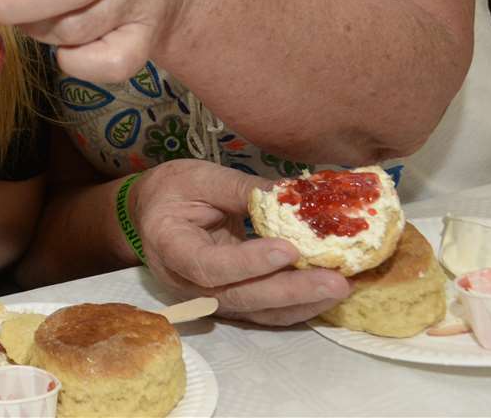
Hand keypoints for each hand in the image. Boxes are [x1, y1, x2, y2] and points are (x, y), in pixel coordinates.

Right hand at [134, 160, 349, 325]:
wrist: (151, 212)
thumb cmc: (173, 190)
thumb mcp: (201, 178)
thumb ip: (243, 190)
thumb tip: (293, 197)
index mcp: (170, 246)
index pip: (208, 265)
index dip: (248, 263)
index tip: (288, 249)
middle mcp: (185, 283)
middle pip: (238, 297)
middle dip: (289, 291)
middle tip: (335, 281)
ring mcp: (206, 299)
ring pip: (255, 312)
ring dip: (300, 303)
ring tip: (339, 288)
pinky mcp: (227, 303)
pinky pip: (263, 313)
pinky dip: (296, 307)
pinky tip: (324, 294)